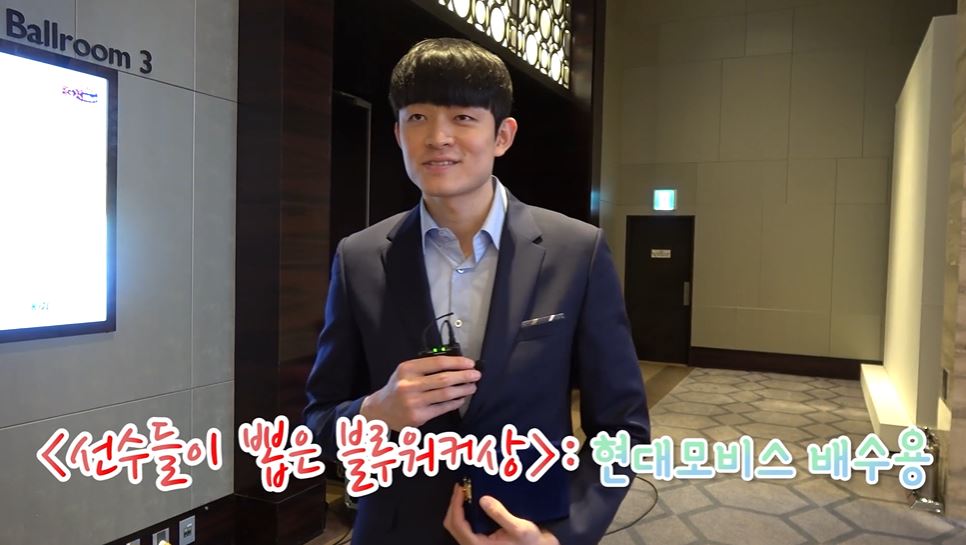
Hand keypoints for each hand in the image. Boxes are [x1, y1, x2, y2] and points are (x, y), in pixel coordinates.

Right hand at [360, 356, 479, 429]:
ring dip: (463, 390)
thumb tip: (456, 365)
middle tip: (476, 375)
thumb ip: (426, 367)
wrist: (381, 410)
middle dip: (464, 376)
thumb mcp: (406, 371)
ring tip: (472, 387)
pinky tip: (461, 399)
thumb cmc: (398, 388)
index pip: (438, 362)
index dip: (457, 362)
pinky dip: (455, 402)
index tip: (470, 363)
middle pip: (444, 379)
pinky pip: (442, 408)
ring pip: (445, 394)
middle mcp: (409, 385)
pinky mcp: (418, 416)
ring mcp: (413, 402)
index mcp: (407, 369)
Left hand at [444, 484, 560, 544]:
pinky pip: (465, 526)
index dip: (455, 505)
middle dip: (453, 505)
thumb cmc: (530, 543)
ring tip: (465, 491)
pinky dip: (465, 513)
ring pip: (457, 526)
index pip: (458, 524)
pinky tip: (473, 501)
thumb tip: (482, 499)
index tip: (460, 488)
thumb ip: (500, 514)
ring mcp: (476, 543)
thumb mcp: (518, 528)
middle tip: (460, 487)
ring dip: (458, 508)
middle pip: (452, 525)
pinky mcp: (481, 540)